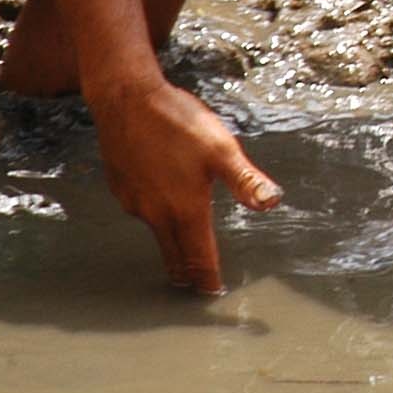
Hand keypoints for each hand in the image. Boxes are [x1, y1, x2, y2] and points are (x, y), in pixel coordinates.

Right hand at [86, 77, 282, 292]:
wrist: (125, 98)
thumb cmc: (176, 121)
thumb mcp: (221, 148)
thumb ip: (245, 180)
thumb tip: (271, 203)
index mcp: (185, 209)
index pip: (198, 259)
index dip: (207, 279)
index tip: (213, 294)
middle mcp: (156, 214)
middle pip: (174, 255)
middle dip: (188, 272)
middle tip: (197, 284)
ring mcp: (134, 203)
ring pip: (156, 234)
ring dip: (171, 244)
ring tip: (184, 246)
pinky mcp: (121, 189)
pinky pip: (141, 211)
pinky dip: (154, 216)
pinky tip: (162, 202)